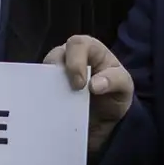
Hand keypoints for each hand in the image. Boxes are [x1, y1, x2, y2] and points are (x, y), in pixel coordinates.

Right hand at [44, 35, 132, 153]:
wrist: (105, 120)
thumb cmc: (115, 95)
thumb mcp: (125, 87)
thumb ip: (115, 81)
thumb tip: (94, 85)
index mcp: (90, 49)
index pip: (77, 44)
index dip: (76, 61)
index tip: (80, 84)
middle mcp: (69, 57)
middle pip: (55, 55)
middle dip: (59, 73)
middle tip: (69, 93)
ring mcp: (56, 73)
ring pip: (43, 72)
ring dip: (49, 87)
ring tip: (57, 102)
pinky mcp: (47, 89)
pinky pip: (38, 89)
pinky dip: (43, 98)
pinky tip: (50, 108)